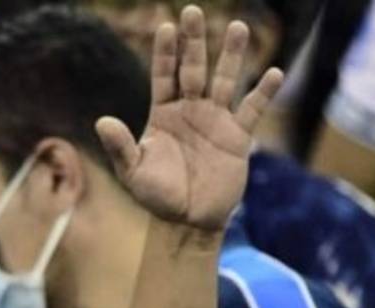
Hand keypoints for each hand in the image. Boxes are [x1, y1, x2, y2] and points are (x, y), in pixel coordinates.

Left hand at [95, 5, 283, 230]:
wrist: (188, 220)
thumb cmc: (157, 196)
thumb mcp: (133, 172)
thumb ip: (120, 147)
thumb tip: (102, 122)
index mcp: (163, 114)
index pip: (164, 75)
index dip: (165, 52)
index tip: (166, 26)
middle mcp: (190, 110)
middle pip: (193, 69)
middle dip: (193, 42)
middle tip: (192, 11)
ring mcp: (216, 120)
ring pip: (224, 80)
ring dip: (231, 56)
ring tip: (237, 27)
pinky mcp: (238, 136)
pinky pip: (252, 109)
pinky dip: (263, 92)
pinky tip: (273, 72)